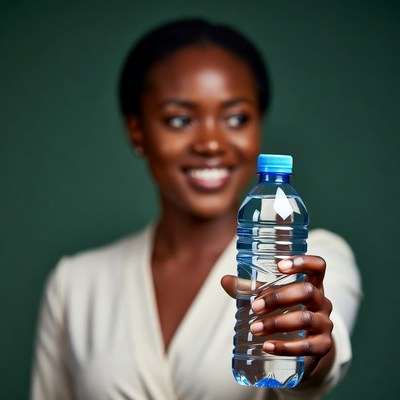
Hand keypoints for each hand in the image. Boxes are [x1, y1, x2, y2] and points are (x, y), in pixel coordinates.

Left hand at [221, 255, 333, 381]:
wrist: (304, 347)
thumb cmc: (285, 311)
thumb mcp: (270, 297)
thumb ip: (249, 288)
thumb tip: (225, 280)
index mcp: (311, 283)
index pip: (317, 266)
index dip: (303, 262)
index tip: (280, 266)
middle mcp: (322, 301)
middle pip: (307, 292)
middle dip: (278, 298)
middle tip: (255, 307)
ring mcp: (325, 324)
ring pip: (305, 319)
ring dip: (277, 323)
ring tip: (255, 328)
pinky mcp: (323, 346)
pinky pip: (307, 346)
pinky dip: (285, 347)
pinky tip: (267, 347)